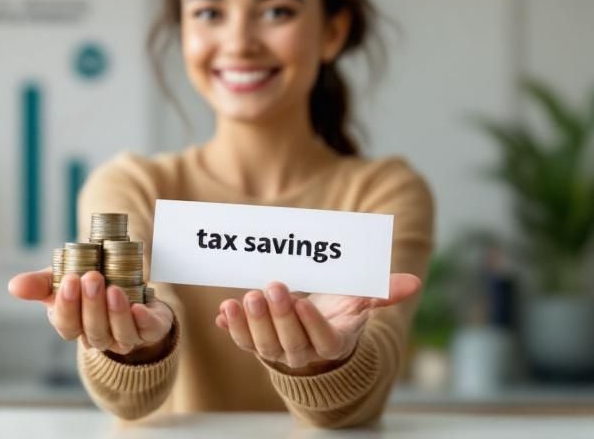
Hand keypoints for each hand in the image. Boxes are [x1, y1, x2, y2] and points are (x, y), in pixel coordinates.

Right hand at [9, 268, 173, 357]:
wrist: (127, 284)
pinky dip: (144, 321)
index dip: (67, 306)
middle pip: (93, 331)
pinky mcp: (151, 328)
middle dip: (92, 305)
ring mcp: (126, 335)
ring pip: (120, 334)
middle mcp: (99, 336)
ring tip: (114, 289)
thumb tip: (13, 286)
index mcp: (74, 325)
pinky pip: (148, 331)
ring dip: (116, 313)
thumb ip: (40, 283)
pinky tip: (139, 307)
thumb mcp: (63, 278)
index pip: (66, 325)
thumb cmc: (88, 284)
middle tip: (91, 278)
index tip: (69, 281)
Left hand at [215, 274, 420, 374]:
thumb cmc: (337, 313)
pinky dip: (232, 327)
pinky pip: (241, 341)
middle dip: (279, 316)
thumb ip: (382, 292)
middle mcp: (304, 354)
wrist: (311, 332)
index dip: (313, 324)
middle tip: (272, 287)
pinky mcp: (256, 345)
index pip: (324, 341)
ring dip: (252, 322)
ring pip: (263, 344)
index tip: (304, 302)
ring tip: (247, 296)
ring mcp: (277, 351)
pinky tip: (223, 312)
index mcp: (333, 343)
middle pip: (290, 342)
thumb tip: (414, 283)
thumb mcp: (358, 302)